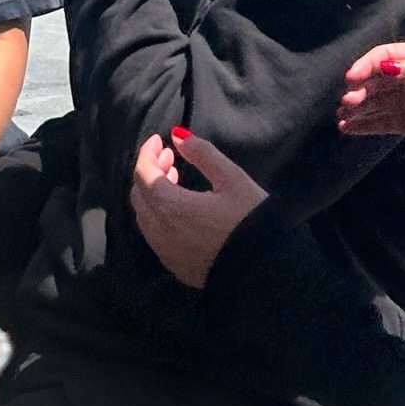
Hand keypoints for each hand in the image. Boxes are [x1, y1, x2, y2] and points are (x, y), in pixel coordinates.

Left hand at [130, 130, 267, 289]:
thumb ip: (201, 153)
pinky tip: (180, 210)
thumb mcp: (231, 178)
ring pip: (145, 218)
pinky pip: (155, 236)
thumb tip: (177, 135)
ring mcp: (166, 254)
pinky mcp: (175, 267)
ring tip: (174, 179)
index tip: (159, 140)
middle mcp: (161, 233)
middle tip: (170, 157)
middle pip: (139, 196)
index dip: (147, 153)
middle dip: (149, 171)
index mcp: (171, 208)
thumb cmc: (250, 219)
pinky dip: (158, 216)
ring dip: (153, 194)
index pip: (143, 174)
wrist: (265, 269)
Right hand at [337, 40, 404, 145]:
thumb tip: (385, 68)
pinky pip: (382, 122)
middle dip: (360, 88)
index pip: (385, 56)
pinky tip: (348, 127)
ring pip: (376, 101)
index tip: (350, 78)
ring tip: (342, 114)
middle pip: (377, 79)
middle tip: (347, 101)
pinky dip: (365, 125)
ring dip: (358, 107)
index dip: (366, 65)